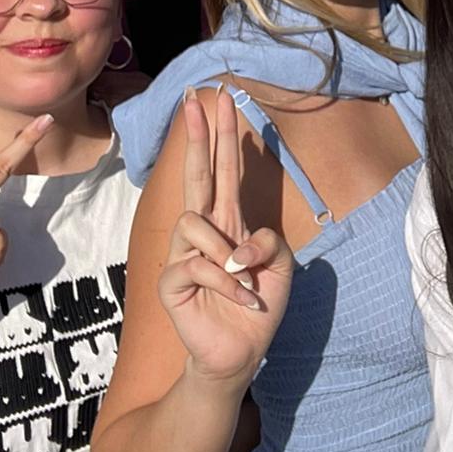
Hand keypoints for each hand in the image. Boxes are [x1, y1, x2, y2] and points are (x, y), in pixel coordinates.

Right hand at [158, 87, 293, 385]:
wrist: (241, 353)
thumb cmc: (258, 304)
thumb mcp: (281, 267)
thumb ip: (268, 243)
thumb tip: (237, 246)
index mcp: (229, 221)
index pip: (223, 169)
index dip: (222, 135)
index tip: (220, 98)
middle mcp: (203, 231)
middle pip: (197, 174)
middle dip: (197, 135)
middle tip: (196, 98)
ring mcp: (183, 254)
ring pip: (195, 223)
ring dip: (226, 252)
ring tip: (244, 281)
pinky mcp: (172, 282)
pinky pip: (196, 266)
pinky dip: (226, 283)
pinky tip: (242, 299)